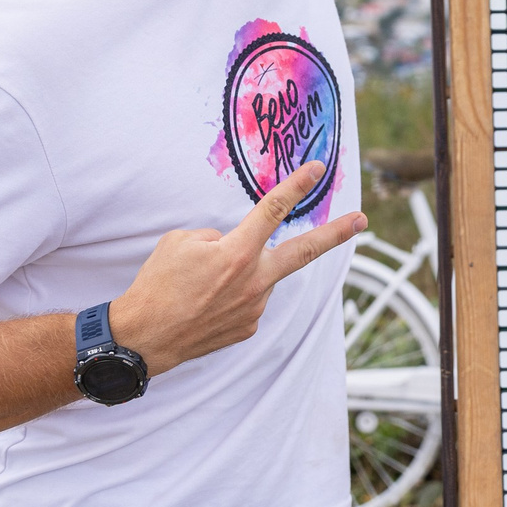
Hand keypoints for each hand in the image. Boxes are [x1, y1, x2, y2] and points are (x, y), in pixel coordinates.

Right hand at [107, 162, 366, 374]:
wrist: (145, 336)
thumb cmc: (158, 284)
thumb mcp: (181, 242)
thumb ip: (218, 236)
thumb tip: (235, 245)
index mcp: (237, 252)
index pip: (273, 210)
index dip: (296, 186)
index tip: (317, 169)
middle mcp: (254, 280)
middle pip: (304, 251)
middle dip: (336, 234)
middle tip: (361, 220)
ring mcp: (255, 306)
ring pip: (257, 275)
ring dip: (238, 273)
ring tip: (200, 286)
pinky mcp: (249, 326)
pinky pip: (246, 299)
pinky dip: (230, 294)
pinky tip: (205, 303)